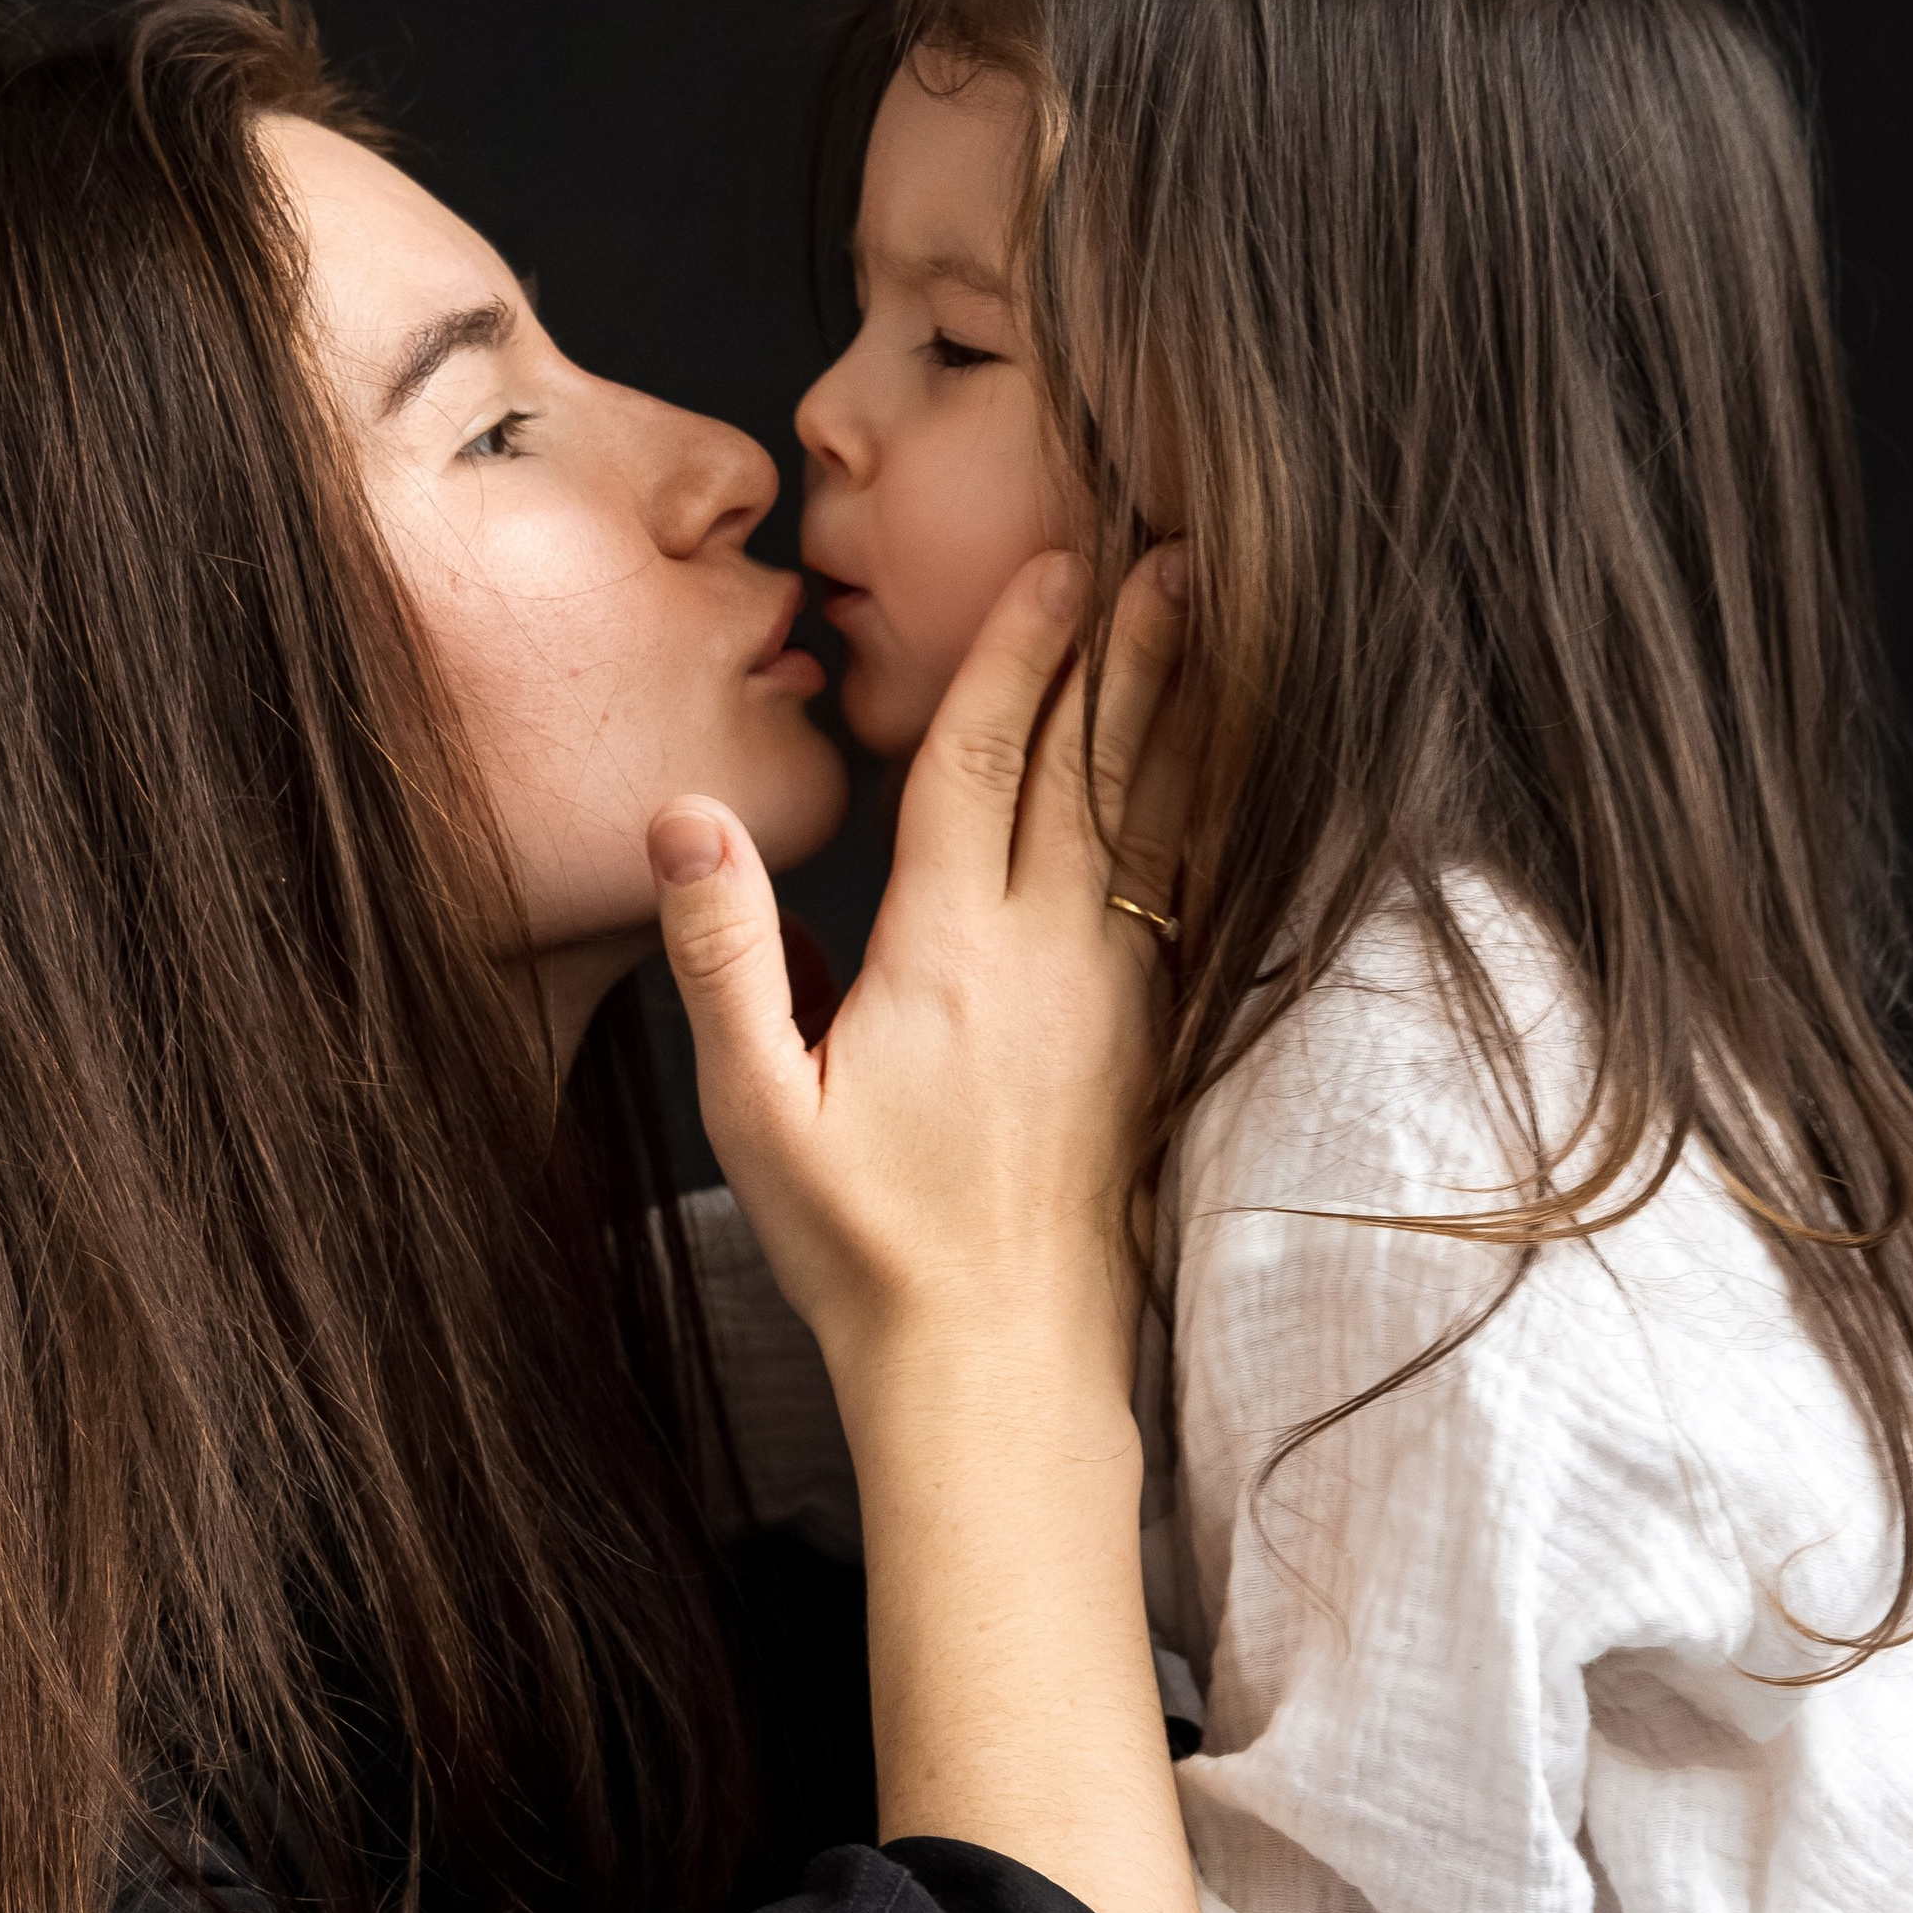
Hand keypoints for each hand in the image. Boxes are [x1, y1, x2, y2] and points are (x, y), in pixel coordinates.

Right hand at [645, 542, 1192, 1422]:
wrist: (996, 1367)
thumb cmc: (864, 1248)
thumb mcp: (756, 1107)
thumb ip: (723, 951)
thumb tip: (686, 813)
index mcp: (947, 954)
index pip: (987, 762)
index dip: (1021, 652)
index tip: (1060, 561)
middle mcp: (1050, 957)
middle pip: (1095, 766)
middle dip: (1132, 647)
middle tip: (1178, 545)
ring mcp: (1116, 997)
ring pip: (1156, 819)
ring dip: (1183, 711)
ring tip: (1220, 622)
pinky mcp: (1151, 1040)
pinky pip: (1186, 890)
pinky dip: (1205, 811)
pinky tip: (1225, 776)